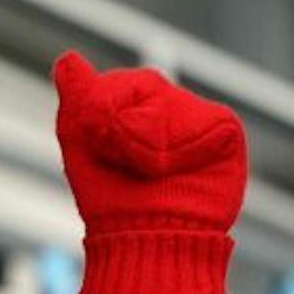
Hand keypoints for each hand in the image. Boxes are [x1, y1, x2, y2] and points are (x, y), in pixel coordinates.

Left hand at [53, 51, 246, 293]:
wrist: (143, 235)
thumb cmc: (108, 196)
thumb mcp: (79, 142)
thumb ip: (78, 96)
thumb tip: (67, 59)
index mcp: (136, 110)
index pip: (125, 82)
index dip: (104, 105)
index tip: (97, 139)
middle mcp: (169, 110)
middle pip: (146, 85)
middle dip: (120, 123)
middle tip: (119, 158)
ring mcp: (200, 120)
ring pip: (173, 103)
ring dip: (147, 139)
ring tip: (148, 171)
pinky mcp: (227, 134)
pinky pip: (206, 120)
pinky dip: (181, 146)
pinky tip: (172, 168)